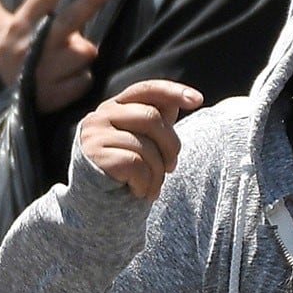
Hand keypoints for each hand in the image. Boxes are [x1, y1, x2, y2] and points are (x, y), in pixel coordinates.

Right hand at [0, 0, 116, 111]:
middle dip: (90, 0)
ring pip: (85, 50)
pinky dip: (76, 80)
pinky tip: (57, 84)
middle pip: (69, 18)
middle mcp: (36, 46)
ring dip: (77, 54)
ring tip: (56, 63)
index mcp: (19, 25)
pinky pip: (84, 78)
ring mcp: (49, 72)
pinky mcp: (59, 95)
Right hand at [78, 80, 203, 201]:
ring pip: (144, 145)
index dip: (174, 91)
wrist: (94, 202)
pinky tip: (140, 191)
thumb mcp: (141, 141)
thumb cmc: (122, 169)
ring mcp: (95, 134)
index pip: (147, 89)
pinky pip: (134, 164)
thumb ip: (155, 121)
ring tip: (153, 186)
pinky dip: (145, 182)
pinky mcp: (94, 155)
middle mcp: (101, 115)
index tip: (198, 100)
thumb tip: (175, 103)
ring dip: (158, 172)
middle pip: (151, 117)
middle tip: (171, 167)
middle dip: (171, 145)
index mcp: (116, 106)